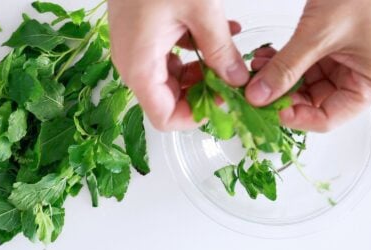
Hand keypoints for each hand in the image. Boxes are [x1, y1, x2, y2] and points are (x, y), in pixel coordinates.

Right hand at [107, 0, 248, 130]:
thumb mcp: (201, 10)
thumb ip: (221, 51)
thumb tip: (237, 80)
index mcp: (142, 66)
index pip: (165, 118)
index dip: (197, 118)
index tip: (226, 103)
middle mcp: (134, 65)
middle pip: (169, 102)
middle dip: (204, 95)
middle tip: (234, 81)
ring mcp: (136, 52)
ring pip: (171, 81)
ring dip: (202, 74)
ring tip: (230, 56)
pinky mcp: (141, 38)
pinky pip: (168, 60)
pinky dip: (194, 55)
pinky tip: (218, 36)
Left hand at [245, 0, 370, 131]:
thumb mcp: (319, 34)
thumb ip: (286, 67)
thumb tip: (259, 95)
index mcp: (370, 85)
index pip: (327, 119)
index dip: (295, 118)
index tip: (267, 109)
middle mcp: (356, 80)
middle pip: (311, 104)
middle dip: (280, 96)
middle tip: (254, 91)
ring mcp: (341, 66)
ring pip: (301, 86)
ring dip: (277, 80)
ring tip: (257, 68)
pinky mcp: (327, 52)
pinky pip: (300, 67)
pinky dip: (281, 64)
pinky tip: (265, 58)